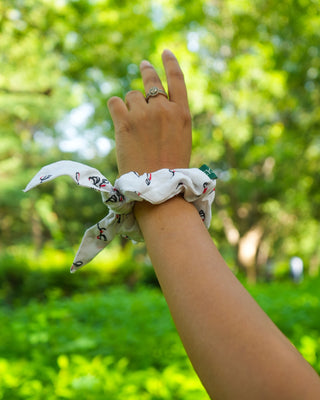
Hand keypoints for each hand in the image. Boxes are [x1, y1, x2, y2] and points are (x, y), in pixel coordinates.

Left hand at [107, 49, 191, 175]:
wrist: (157, 189)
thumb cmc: (170, 168)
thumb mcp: (181, 139)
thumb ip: (171, 118)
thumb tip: (151, 102)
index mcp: (181, 114)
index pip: (177, 79)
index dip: (170, 63)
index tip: (165, 52)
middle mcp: (163, 109)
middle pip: (151, 81)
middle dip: (147, 71)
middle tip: (143, 65)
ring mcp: (144, 114)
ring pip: (131, 95)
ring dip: (130, 106)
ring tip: (133, 128)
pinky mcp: (125, 122)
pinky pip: (115, 102)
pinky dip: (116, 108)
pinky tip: (119, 119)